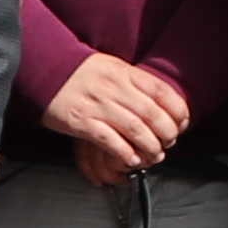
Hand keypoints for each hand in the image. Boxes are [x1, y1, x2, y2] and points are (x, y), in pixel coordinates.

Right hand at [44, 48, 193, 178]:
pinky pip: (109, 140)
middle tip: (168, 143)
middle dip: (166, 133)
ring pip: (134, 129)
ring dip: (149, 146)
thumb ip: (134, 82)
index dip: (177, 111)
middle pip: (151, 114)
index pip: (161, 92)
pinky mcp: (81, 121)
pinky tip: (132, 160)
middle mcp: (114, 88)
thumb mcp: (112, 67)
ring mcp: (97, 105)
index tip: (182, 124)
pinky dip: (124, 153)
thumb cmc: (81, 72)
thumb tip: (161, 101)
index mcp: (125, 73)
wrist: (46, 70)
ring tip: (154, 156)